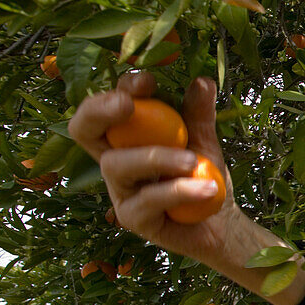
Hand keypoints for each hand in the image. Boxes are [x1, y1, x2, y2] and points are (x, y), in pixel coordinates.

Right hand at [67, 72, 241, 266]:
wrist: (221, 224)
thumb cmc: (203, 177)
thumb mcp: (203, 141)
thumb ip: (199, 114)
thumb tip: (203, 81)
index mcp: (126, 137)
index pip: (108, 106)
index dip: (120, 89)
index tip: (149, 81)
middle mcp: (115, 161)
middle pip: (82, 130)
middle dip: (98, 111)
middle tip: (127, 103)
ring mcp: (120, 191)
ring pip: (117, 165)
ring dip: (155, 158)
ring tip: (193, 162)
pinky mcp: (133, 219)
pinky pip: (148, 200)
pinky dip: (179, 191)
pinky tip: (207, 188)